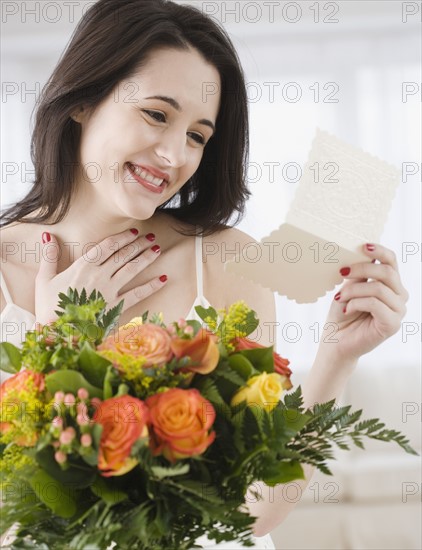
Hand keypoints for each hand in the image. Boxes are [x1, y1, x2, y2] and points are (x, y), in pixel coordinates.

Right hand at [35, 228, 166, 324]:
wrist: (57, 334)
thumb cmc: (49, 308)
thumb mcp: (45, 279)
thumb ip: (49, 256)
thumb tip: (48, 234)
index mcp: (82, 267)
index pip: (107, 246)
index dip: (122, 237)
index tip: (133, 231)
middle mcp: (99, 276)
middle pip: (123, 255)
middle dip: (138, 244)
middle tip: (150, 236)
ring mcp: (109, 291)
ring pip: (132, 269)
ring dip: (146, 258)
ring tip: (157, 249)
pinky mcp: (116, 307)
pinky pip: (137, 294)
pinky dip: (151, 286)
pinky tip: (163, 278)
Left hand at [319, 243, 408, 364]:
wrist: (335, 341)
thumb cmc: (342, 313)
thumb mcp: (349, 287)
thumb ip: (359, 274)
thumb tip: (361, 252)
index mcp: (391, 284)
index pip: (392, 261)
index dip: (379, 251)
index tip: (363, 245)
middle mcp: (399, 296)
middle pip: (387, 272)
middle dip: (361, 269)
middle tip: (341, 272)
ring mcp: (398, 311)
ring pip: (378, 288)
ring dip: (353, 291)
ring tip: (339, 298)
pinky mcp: (392, 324)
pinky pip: (375, 304)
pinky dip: (356, 303)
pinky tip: (347, 309)